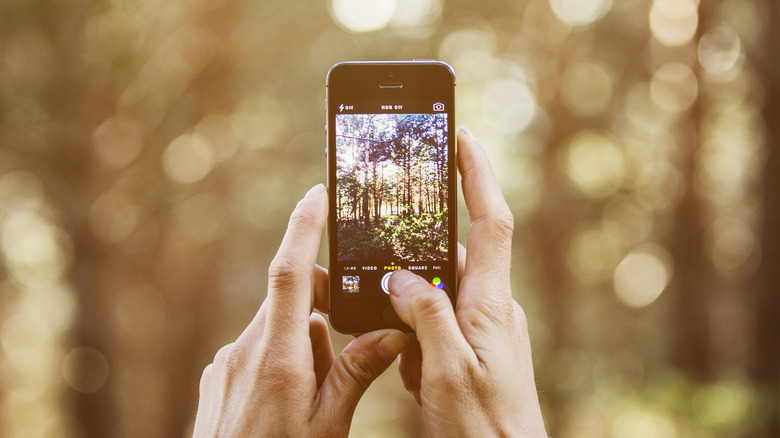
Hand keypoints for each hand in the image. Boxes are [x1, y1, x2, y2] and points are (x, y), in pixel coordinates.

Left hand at [193, 184, 407, 436]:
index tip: (316, 195)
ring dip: (304, 341)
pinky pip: (256, 348)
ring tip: (316, 394)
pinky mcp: (217, 376)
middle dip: (322, 308)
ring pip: (276, 327)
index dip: (302, 228)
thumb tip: (390, 332)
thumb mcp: (330, 425)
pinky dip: (281, 357)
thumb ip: (357, 372)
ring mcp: (226, 363)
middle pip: (290, 301)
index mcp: (279, 359)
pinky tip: (288, 401)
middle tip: (344, 347)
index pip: (289, 275)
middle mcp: (245, 350)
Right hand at [388, 126, 547, 436]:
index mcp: (490, 303)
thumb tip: (399, 277)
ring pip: (438, 298)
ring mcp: (485, 329)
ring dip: (412, 316)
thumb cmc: (483, 427)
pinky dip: (417, 340)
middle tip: (392, 274)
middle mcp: (492, 308)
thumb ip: (424, 315)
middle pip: (454, 258)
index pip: (491, 220)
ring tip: (408, 356)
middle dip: (419, 262)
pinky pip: (439, 327)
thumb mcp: (445, 370)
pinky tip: (412, 371)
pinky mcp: (476, 349)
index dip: (478, 174)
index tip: (462, 136)